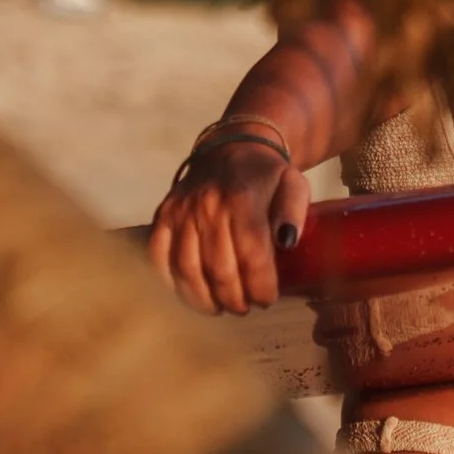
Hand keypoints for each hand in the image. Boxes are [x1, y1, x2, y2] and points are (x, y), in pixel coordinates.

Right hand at [147, 131, 310, 314]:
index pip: (252, 256)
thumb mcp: (293, 185)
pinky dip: (170, 283)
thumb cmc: (267, 175)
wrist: (231, 146)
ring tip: (219, 307)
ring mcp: (181, 211)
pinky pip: (158, 257)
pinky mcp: (163, 215)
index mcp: (242, 198)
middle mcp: (208, 205)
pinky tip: (188, 294)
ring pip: (187, 269)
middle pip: (219, 269)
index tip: (268, 299)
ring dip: (203, 299)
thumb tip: (288, 241)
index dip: (261, 286)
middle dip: (235, 298)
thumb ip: (295, 212)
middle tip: (245, 307)